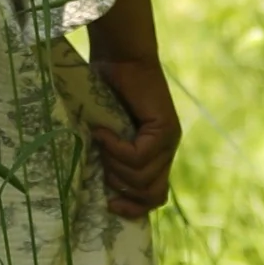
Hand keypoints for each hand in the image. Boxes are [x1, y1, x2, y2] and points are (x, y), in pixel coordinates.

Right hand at [88, 54, 181, 219]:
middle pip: (151, 194)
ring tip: (99, 142)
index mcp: (154, 154)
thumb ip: (106, 153)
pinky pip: (138, 156)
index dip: (134, 208)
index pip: (155, 197)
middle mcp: (166, 151)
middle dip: (120, 186)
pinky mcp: (165, 129)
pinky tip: (101, 131)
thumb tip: (95, 183)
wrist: (120, 56)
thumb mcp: (103, 131)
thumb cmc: (103, 88)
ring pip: (142, 178)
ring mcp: (168, 141)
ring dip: (114, 165)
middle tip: (99, 163)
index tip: (109, 206)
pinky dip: (115, 148)